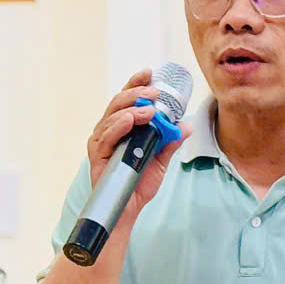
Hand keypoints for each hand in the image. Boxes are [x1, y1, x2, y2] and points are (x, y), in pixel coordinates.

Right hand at [86, 69, 189, 225]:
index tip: (150, 73)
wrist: (128, 210)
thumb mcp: (161, 161)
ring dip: (131, 109)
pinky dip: (118, 126)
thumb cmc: (139, 184)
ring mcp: (101, 142)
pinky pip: (106, 136)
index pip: (127, 99)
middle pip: (118, 102)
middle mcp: (109, 130)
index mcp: (123, 127)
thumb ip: (170, 142)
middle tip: (155, 92)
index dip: (136, 84)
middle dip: (136, 93)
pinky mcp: (97, 155)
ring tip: (149, 109)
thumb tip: (187, 126)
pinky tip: (129, 120)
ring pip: (112, 116)